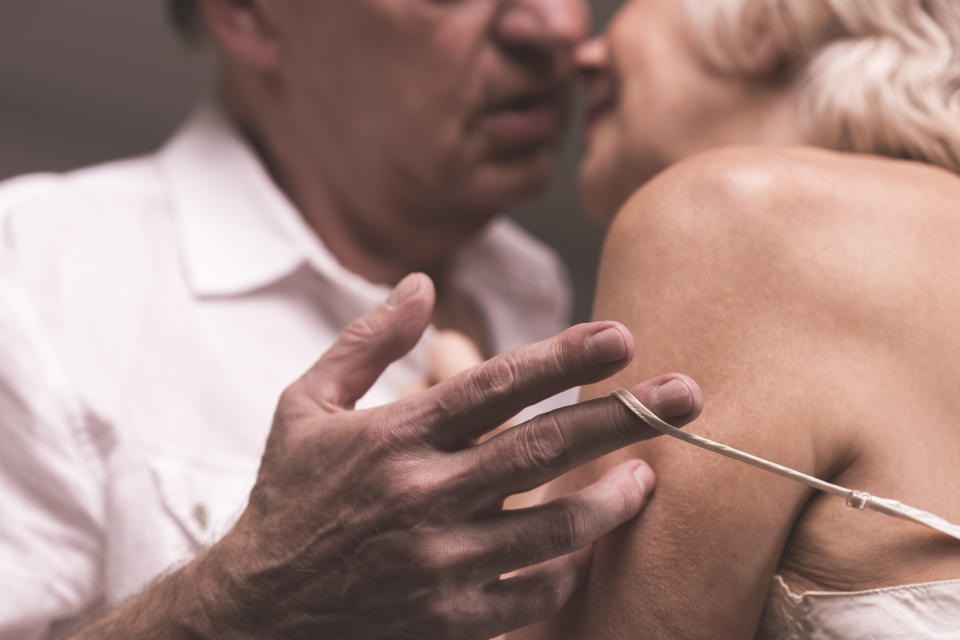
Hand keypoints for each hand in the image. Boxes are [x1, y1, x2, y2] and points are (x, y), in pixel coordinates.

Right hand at [196, 273, 702, 638]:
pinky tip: (588, 545)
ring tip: (651, 474)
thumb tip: (423, 282)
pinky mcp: (450, 616)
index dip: (564, 357)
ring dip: (613, 498)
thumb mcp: (305, 404)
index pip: (496, 386)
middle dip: (623, 417)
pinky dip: (569, 569)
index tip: (623, 337)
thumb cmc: (289, 495)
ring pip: (554, 527)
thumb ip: (367, 341)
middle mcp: (424, 496)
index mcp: (394, 437)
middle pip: (543, 449)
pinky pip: (533, 594)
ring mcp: (441, 562)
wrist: (260, 608)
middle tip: (687, 394)